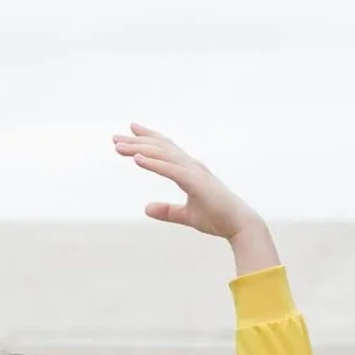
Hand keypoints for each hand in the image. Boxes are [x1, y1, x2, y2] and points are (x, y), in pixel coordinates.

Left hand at [114, 126, 259, 240]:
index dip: (148, 138)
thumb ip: (167, 211)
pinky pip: (170, 170)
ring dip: (140, 149)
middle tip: (115, 137)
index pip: (166, 149)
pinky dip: (154, 163)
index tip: (131, 129)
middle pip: (160, 148)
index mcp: (189, 171)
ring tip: (119, 147)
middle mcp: (191, 166)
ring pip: (162, 155)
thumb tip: (146, 209)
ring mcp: (194, 172)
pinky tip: (137, 159)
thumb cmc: (217, 218)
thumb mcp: (186, 215)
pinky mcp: (195, 182)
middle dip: (137, 141)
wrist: (239, 225)